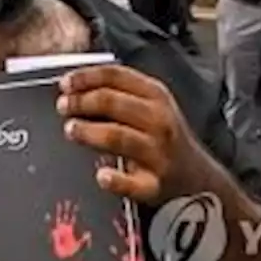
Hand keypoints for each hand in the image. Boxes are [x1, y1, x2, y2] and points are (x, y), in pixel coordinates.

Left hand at [57, 64, 204, 203]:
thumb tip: (74, 86)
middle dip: (81, 102)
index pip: (116, 75)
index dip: (86, 77)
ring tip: (71, 129)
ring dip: (89, 132)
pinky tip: (102, 175)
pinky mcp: (155, 184)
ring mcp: (159, 152)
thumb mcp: (151, 104)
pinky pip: (133, 183)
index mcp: (155, 95)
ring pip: (117, 136)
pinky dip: (115, 180)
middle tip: (63, 106)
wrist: (196, 178)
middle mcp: (159, 120)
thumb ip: (119, 91)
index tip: (65, 83)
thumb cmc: (163, 137)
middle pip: (112, 102)